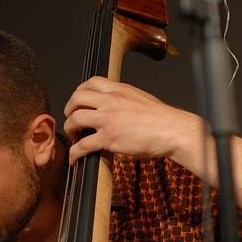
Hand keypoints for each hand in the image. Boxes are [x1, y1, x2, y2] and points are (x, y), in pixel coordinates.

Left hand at [63, 76, 198, 166]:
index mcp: (119, 89)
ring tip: (75, 138)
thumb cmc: (161, 119)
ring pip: (75, 119)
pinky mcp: (109, 138)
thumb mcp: (140, 98)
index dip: (79, 92)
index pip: (90, 82)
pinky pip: (82, 145)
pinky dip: (74, 153)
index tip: (78, 103)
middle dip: (68, 110)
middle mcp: (111, 100)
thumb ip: (123, 99)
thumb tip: (114, 106)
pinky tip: (74, 158)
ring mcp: (109, 119)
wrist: (173, 130)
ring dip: (69, 130)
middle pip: (76, 98)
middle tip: (72, 121)